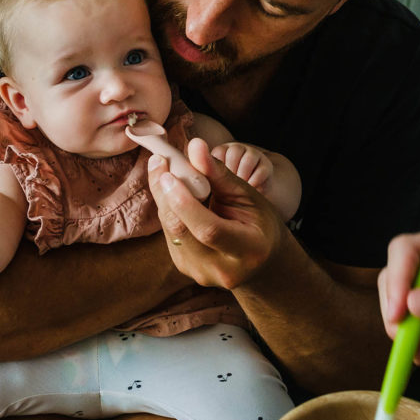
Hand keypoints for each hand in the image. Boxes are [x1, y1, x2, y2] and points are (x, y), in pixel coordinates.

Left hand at [147, 137, 285, 289]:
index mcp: (247, 250)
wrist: (261, 260)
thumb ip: (220, 173)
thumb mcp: (248, 195)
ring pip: (170, 230)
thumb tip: (195, 146)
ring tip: (164, 171)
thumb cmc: (259, 222)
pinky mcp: (185, 268)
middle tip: (158, 161)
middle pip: (181, 230)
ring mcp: (200, 273)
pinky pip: (170, 234)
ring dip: (163, 198)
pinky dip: (168, 210)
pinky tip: (171, 193)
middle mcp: (222, 269)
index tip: (168, 173)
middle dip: (164, 193)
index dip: (185, 202)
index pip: (208, 229)